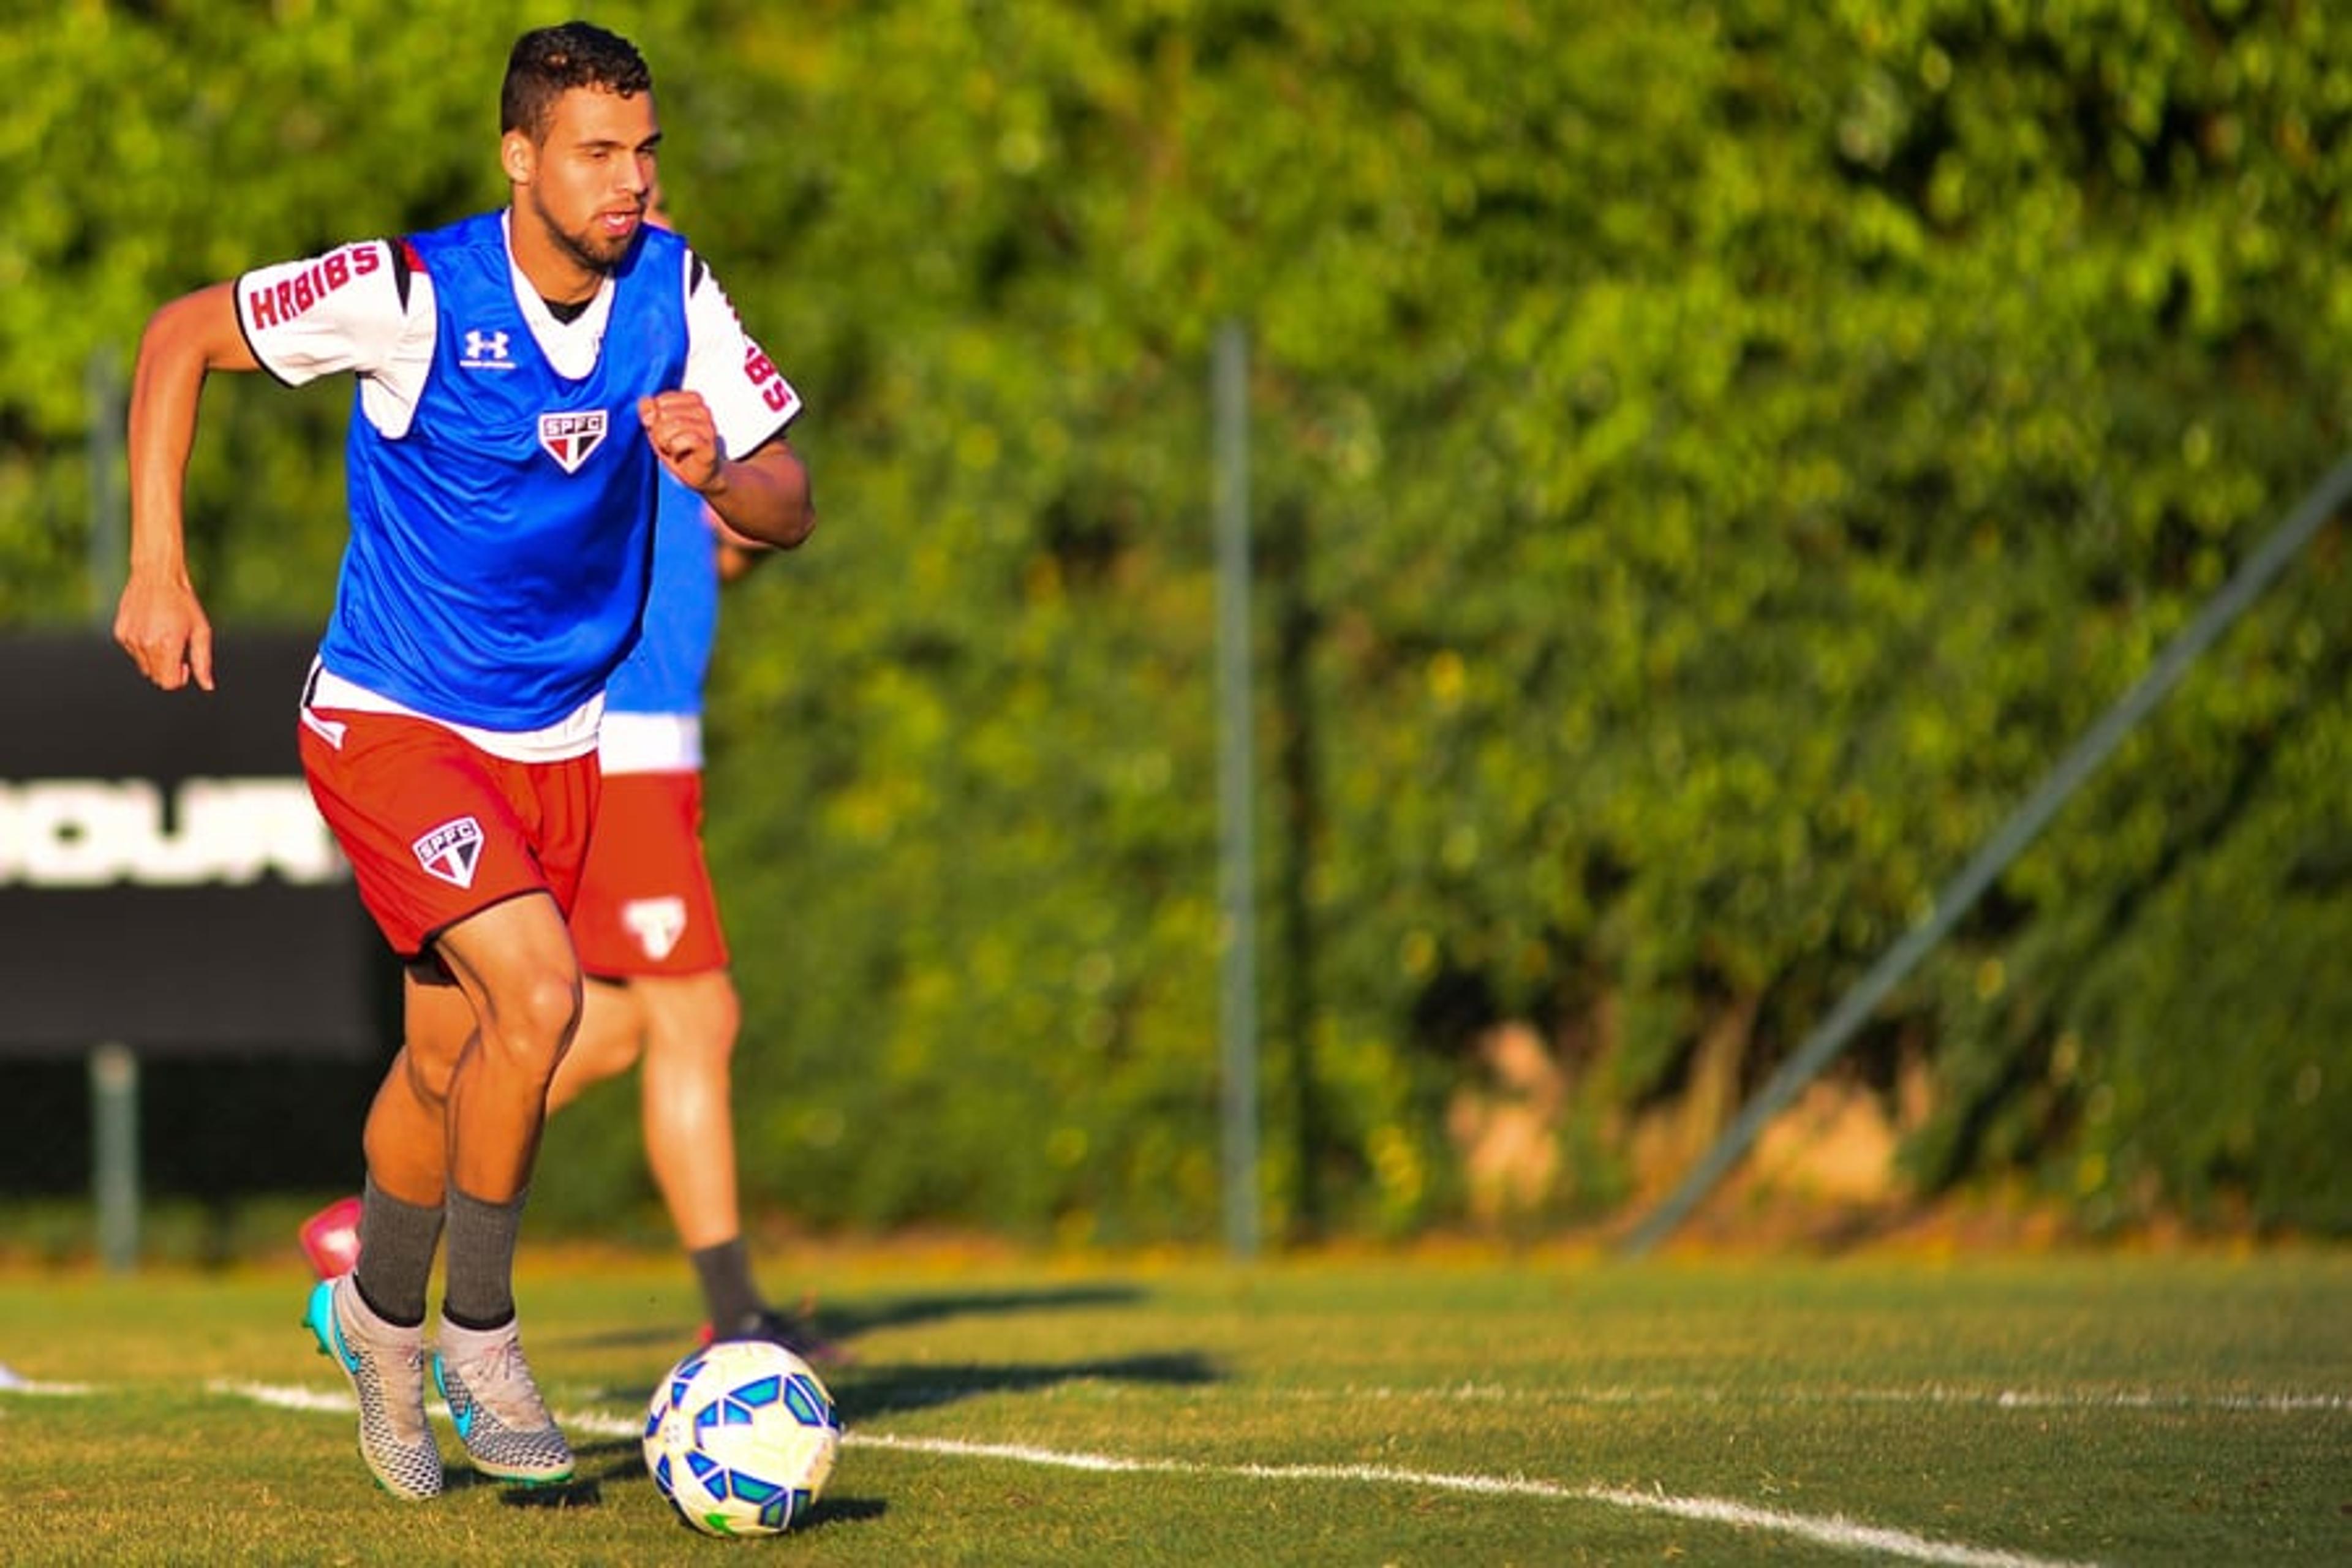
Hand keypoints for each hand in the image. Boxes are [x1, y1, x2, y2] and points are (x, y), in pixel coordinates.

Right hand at [114, 570, 214, 691]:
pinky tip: (151, 628)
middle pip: (156, 678)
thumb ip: (202, 661)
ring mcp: (129, 639)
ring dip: (155, 659)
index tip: (184, 665)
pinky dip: (142, 647)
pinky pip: (132, 652)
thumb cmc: (183, 602)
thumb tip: (207, 686)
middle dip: (168, 671)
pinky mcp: (120, 633)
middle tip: (177, 650)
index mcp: (166, 646)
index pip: (168, 683)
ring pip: (143, 666)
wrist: (156, 576)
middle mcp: (145, 645)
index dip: (179, 679)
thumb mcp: (201, 630)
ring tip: (164, 635)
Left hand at [638, 391, 722, 492]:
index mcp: (691, 400)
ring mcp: (708, 427)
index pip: (660, 401)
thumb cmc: (679, 448)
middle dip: (658, 432)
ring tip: (671, 449)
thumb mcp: (656, 427)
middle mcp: (702, 410)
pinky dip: (676, 448)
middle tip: (667, 443)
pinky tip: (678, 454)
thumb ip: (648, 410)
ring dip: (666, 441)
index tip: (663, 430)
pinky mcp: (710, 445)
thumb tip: (647, 403)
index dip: (654, 418)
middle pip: (665, 413)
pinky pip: (688, 439)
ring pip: (675, 424)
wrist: (699, 474)